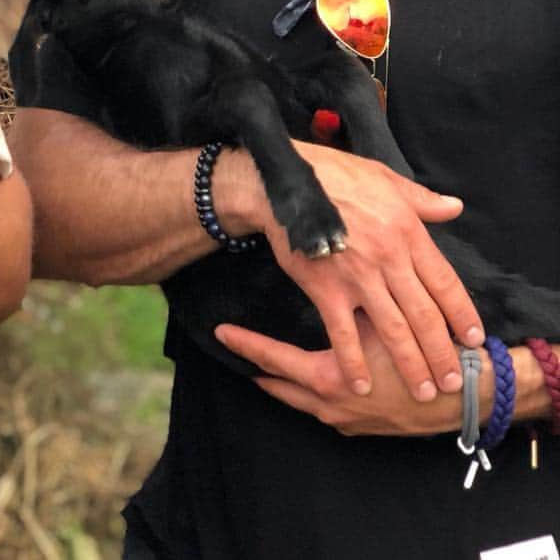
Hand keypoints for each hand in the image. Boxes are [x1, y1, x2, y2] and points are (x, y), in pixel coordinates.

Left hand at [215, 316, 464, 436]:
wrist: (470, 395)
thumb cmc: (424, 349)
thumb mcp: (382, 318)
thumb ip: (350, 298)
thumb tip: (321, 263)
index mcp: (330, 377)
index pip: (274, 360)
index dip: (246, 345)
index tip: (221, 333)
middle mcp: (332, 406)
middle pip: (281, 387)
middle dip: (259, 369)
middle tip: (234, 350)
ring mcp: (349, 421)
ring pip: (303, 402)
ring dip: (284, 383)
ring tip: (263, 366)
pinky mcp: (367, 428)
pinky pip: (327, 411)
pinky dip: (312, 396)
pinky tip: (309, 383)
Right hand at [220, 144, 482, 399]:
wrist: (283, 182)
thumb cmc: (335, 175)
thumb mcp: (384, 177)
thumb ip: (421, 199)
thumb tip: (454, 207)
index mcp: (406, 232)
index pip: (445, 282)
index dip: (461, 314)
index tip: (473, 338)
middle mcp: (388, 258)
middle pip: (424, 315)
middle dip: (441, 352)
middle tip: (453, 381)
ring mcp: (357, 277)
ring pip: (393, 330)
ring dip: (410, 364)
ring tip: (422, 390)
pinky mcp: (325, 289)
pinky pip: (344, 334)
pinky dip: (354, 362)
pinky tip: (361, 384)